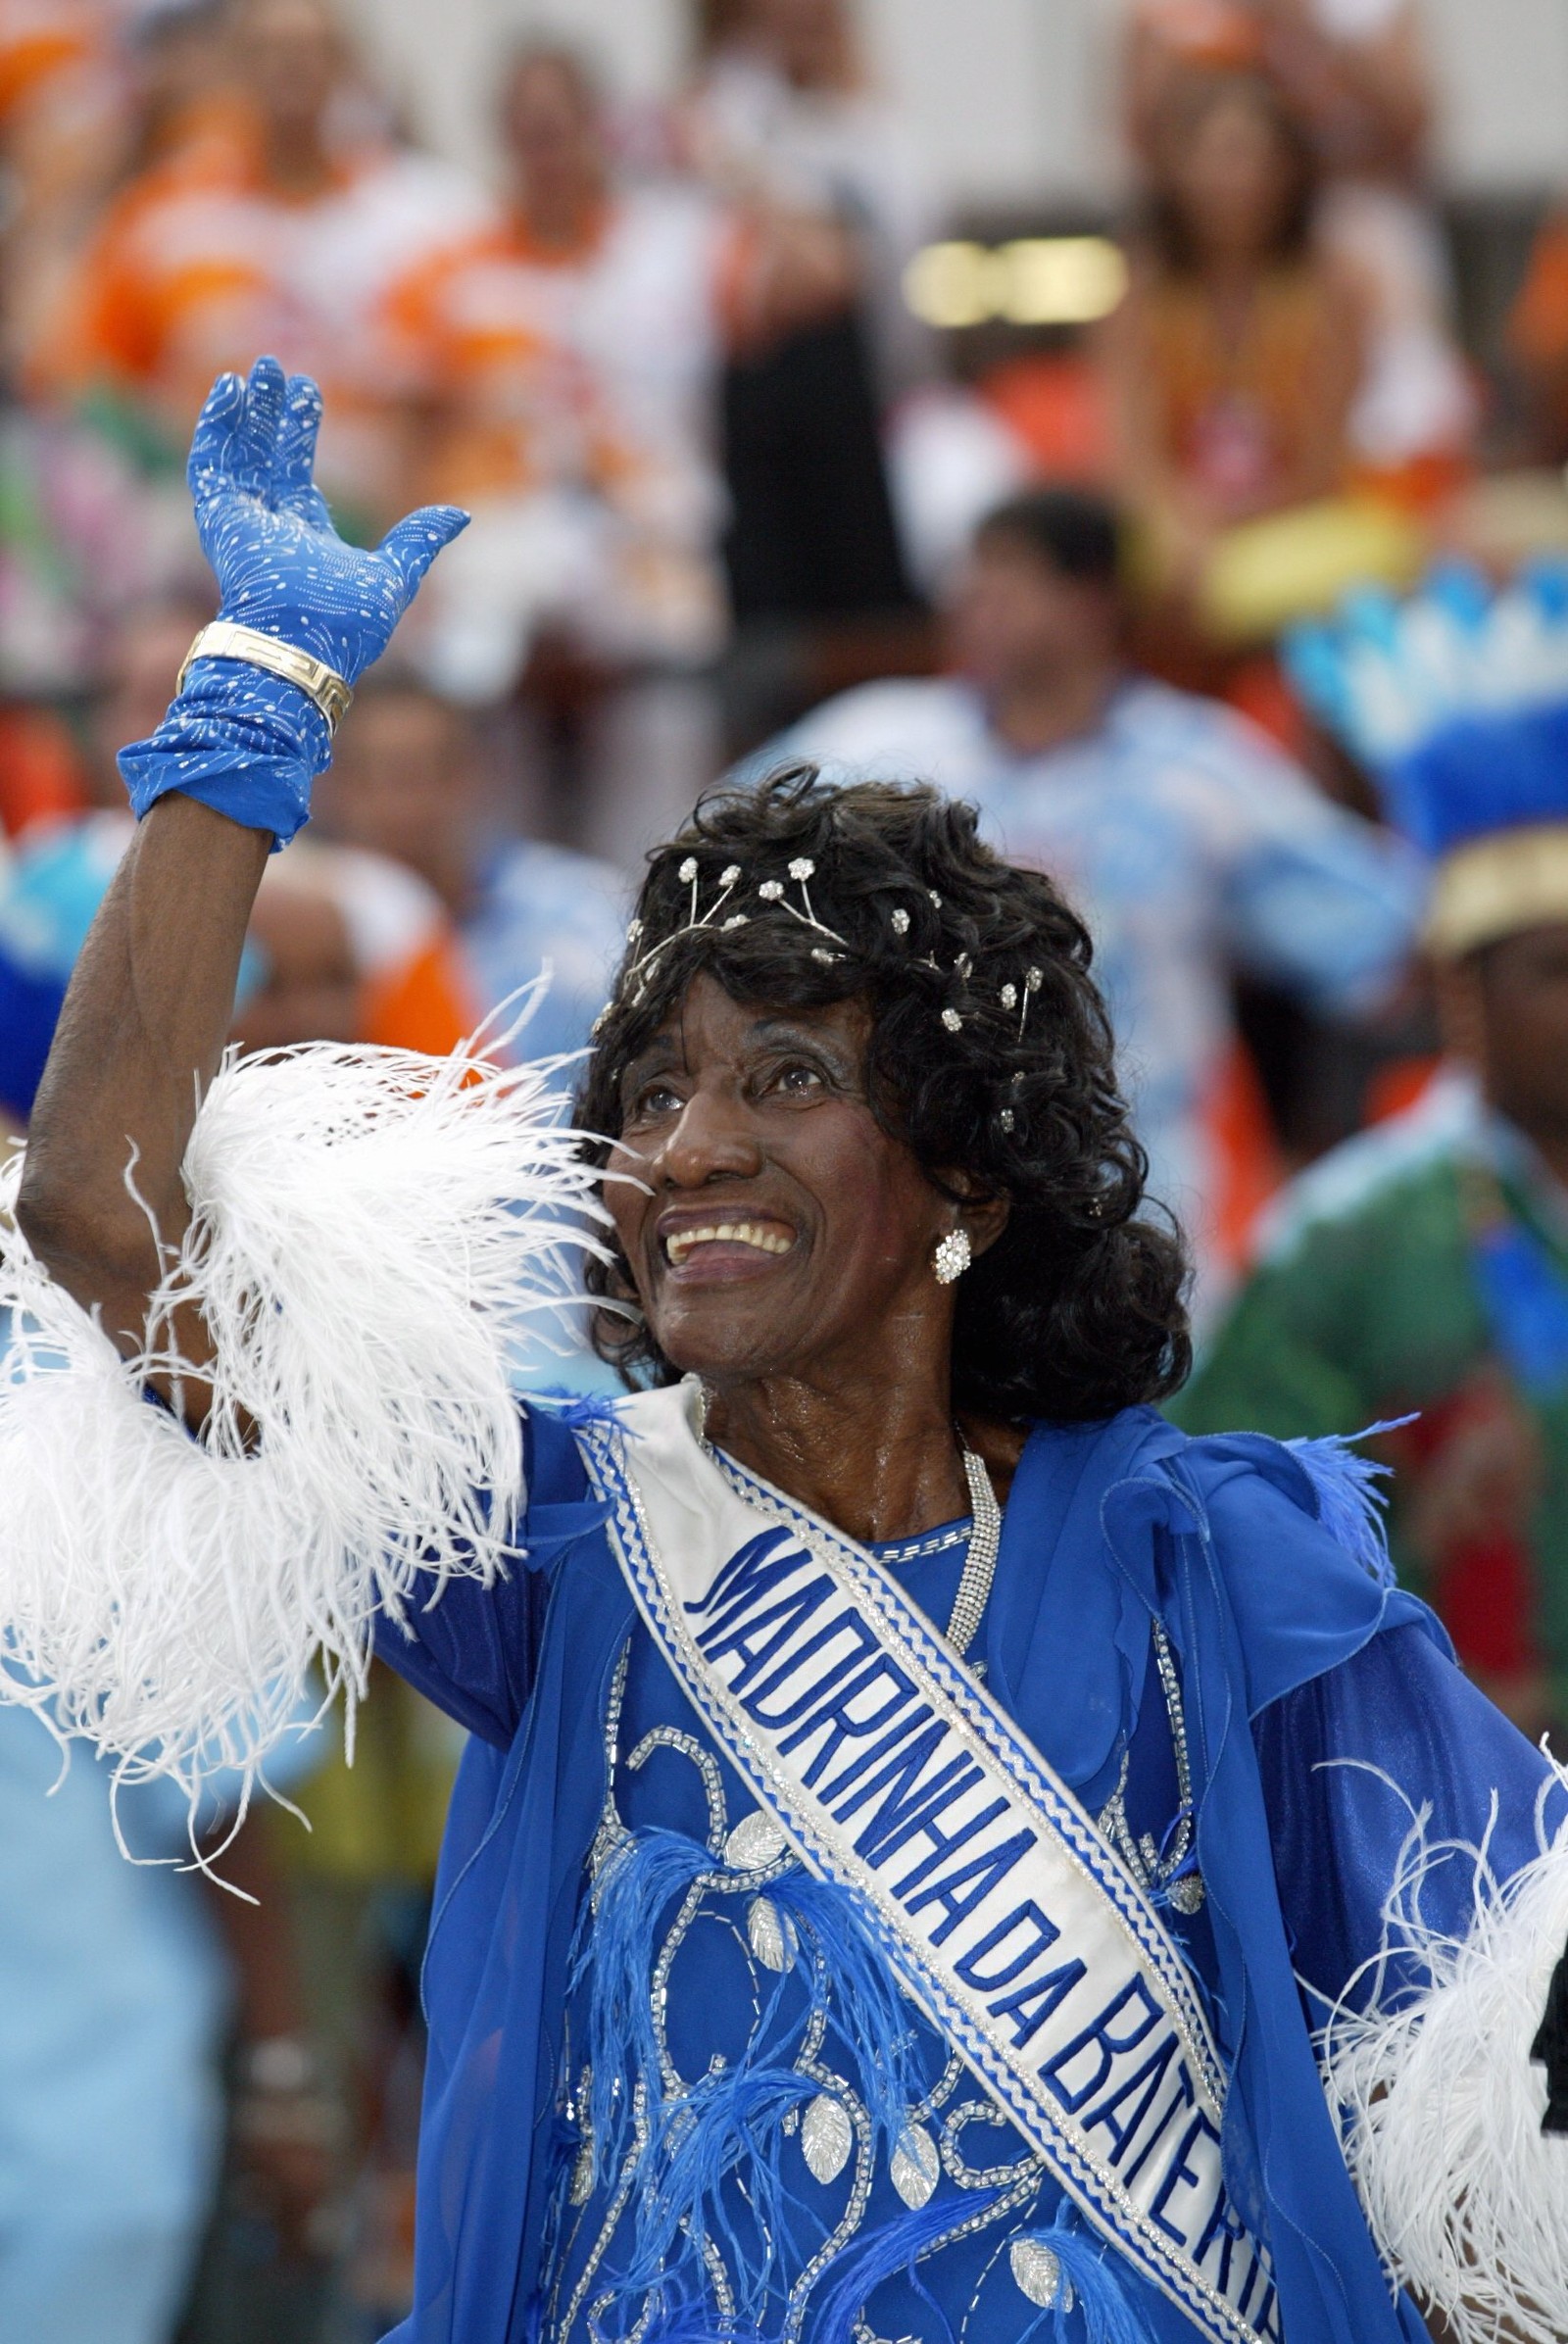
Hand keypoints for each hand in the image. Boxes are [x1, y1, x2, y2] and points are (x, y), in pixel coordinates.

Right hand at [189, 355, 467, 684]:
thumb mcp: (396, 575)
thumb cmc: (348, 624)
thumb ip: (420, 540)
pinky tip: (227, 389)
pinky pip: (210, 464)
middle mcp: (269, 529)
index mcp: (305, 540)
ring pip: (238, 454)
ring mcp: (241, 524)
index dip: (299, 435)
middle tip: (277, 369)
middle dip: (271, 415)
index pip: (298, 477)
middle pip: (266, 458)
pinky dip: (215, 426)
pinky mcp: (219, 520)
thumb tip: (462, 515)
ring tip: (255, 370)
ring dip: (244, 412)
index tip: (308, 394)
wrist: (306, 646)